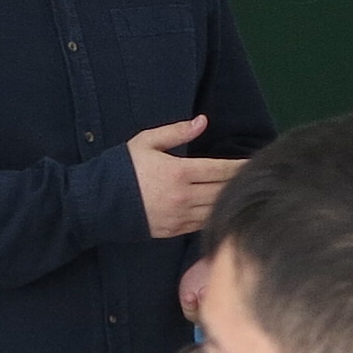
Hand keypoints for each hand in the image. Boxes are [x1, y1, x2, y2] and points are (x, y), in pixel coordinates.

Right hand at [128, 115, 242, 239]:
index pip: (220, 169)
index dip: (240, 166)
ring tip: (240, 192)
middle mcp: (182, 197)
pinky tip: (220, 208)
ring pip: (215, 209)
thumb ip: (176, 132)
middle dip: (238, 183)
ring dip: (228, 200)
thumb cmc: (122, 168)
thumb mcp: (146, 142)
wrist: (97, 202)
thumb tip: (202, 121)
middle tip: (254, 176)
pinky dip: (214, 215)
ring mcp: (179, 217)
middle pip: (222, 190)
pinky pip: (202, 224)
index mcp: (178, 172)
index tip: (254, 161)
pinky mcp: (173, 231)